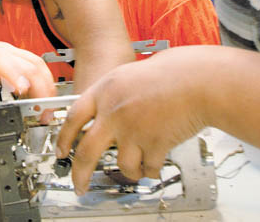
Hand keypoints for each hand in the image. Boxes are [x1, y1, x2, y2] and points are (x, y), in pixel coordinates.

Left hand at [0, 41, 55, 130]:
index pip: (0, 63)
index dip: (15, 75)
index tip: (25, 90)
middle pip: (28, 64)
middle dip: (41, 90)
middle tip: (43, 115)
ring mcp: (8, 50)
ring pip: (37, 62)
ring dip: (46, 85)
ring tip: (46, 109)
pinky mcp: (14, 53)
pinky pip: (36, 62)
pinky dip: (43, 78)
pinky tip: (43, 95)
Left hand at [56, 47, 212, 193]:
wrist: (197, 80)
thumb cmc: (170, 74)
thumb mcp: (128, 75)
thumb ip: (110, 96)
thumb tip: (97, 117)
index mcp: (104, 91)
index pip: (73, 119)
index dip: (64, 138)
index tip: (62, 152)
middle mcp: (114, 112)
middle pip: (86, 152)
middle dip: (79, 174)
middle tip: (79, 185)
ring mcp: (132, 129)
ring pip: (122, 165)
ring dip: (130, 170)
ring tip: (138, 166)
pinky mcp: (153, 143)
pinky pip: (148, 167)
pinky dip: (151, 169)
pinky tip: (155, 161)